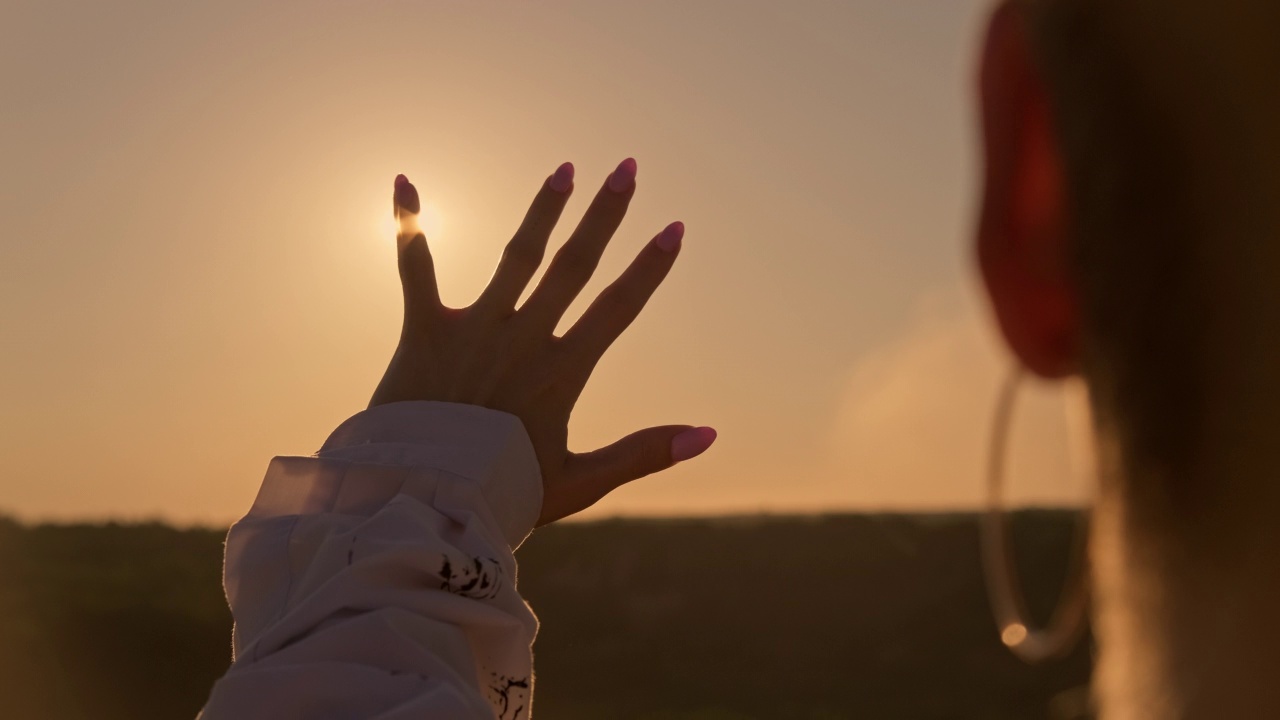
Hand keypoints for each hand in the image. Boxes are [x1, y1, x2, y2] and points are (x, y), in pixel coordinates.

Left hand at [370, 159, 716, 525]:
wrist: (421, 505)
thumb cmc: (502, 497)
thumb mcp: (581, 482)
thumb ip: (643, 453)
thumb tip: (709, 434)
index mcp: (562, 373)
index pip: (617, 309)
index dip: (649, 268)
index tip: (675, 227)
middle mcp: (524, 340)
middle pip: (574, 267)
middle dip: (605, 215)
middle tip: (628, 168)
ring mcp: (474, 331)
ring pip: (517, 258)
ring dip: (543, 211)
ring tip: (566, 169)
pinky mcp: (425, 331)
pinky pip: (415, 268)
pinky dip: (410, 225)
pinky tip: (407, 181)